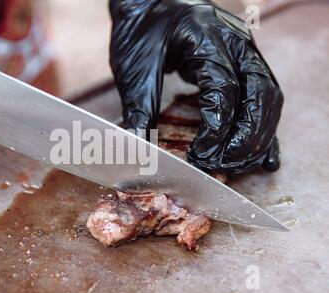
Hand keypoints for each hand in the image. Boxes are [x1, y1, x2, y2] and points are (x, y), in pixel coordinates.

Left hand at [109, 0, 282, 174]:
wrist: (149, 3)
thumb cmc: (141, 30)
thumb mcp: (135, 67)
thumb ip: (140, 107)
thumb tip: (141, 146)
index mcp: (208, 38)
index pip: (225, 90)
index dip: (216, 128)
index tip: (200, 155)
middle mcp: (237, 42)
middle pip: (259, 96)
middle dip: (244, 138)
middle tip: (221, 165)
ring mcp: (246, 51)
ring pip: (268, 98)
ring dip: (257, 137)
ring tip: (237, 165)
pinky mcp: (245, 62)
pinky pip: (264, 97)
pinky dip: (263, 128)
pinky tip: (264, 155)